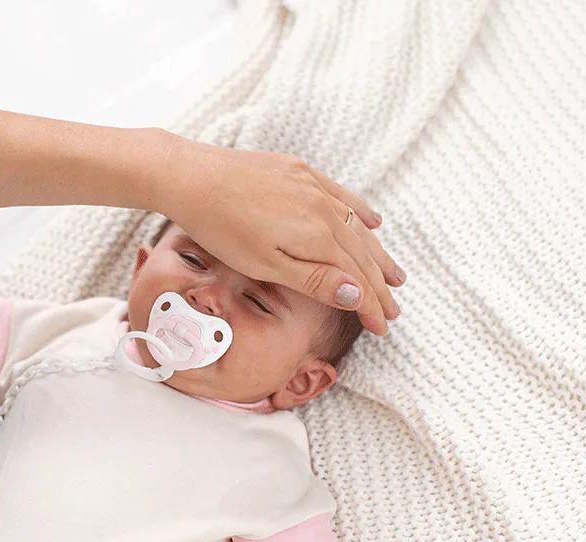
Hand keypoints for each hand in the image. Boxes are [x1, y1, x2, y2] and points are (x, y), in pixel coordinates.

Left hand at [160, 139, 402, 334]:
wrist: (190, 175)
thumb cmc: (220, 226)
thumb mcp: (266, 264)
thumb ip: (314, 279)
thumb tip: (358, 294)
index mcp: (317, 236)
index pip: (356, 277)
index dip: (372, 304)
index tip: (383, 327)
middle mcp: (323, 208)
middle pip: (362, 253)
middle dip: (380, 285)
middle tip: (395, 310)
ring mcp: (312, 186)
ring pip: (356, 225)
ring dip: (377, 252)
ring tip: (395, 275)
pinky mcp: (298, 171)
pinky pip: (342, 195)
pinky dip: (361, 213)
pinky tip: (373, 221)